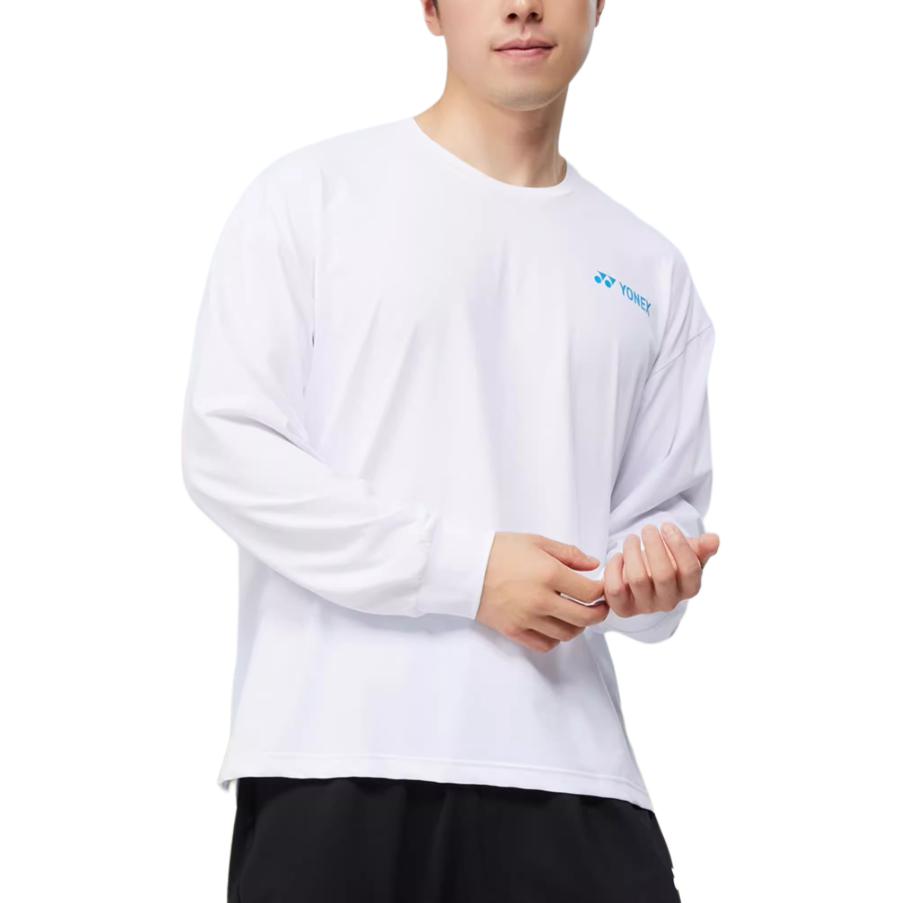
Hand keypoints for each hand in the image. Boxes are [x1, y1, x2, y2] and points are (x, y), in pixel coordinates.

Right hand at [475, 532, 610, 652]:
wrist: (463, 566)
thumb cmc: (499, 550)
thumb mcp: (536, 542)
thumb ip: (569, 553)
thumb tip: (594, 565)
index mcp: (549, 574)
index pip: (590, 591)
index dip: (602, 590)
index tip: (600, 588)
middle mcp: (541, 600)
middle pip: (585, 618)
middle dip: (598, 613)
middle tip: (599, 606)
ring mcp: (527, 618)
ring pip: (567, 634)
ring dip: (577, 626)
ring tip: (575, 615)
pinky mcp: (513, 631)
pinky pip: (545, 645)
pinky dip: (555, 638)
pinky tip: (554, 625)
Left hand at [601, 522, 718, 619]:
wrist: (642, 577)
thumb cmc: (668, 562)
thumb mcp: (687, 553)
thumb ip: (702, 547)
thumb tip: (714, 539)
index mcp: (689, 588)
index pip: (690, 570)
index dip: (679, 545)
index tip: (666, 526)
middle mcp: (669, 601)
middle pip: (663, 575)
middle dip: (654, 546)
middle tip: (648, 528)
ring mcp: (645, 606)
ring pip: (637, 579)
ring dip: (632, 552)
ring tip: (631, 538)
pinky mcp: (623, 608)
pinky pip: (615, 589)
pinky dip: (614, 568)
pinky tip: (618, 556)